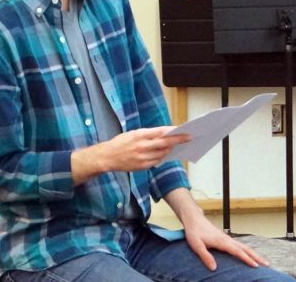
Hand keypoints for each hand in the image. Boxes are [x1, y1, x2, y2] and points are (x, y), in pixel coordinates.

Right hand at [72, 127, 189, 182]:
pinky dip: (162, 157)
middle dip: (178, 140)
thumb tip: (164, 134)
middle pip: (165, 143)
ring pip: (162, 153)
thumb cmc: (120, 142)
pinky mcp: (142, 166)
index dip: (174, 132)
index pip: (161, 132)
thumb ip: (148, 134)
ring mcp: (142, 158)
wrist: (106, 157)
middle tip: (189, 137)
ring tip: (179, 145)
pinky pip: (156, 161)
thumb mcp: (133, 133)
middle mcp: (142, 146)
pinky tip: (166, 153)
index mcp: (139, 135)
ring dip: (171, 149)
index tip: (184, 129)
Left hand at [182, 212, 268, 270]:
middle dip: (257, 257)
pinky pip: (240, 246)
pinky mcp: (225, 239)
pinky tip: (248, 255)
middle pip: (246, 249)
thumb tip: (214, 268)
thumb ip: (205, 256)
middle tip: (267, 264)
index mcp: (222, 242)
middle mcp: (227, 240)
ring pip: (244, 247)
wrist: (194, 219)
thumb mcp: (197, 245)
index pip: (238, 252)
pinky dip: (247, 251)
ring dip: (254, 254)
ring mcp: (227, 239)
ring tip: (262, 261)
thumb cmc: (194, 232)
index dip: (247, 259)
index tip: (256, 266)